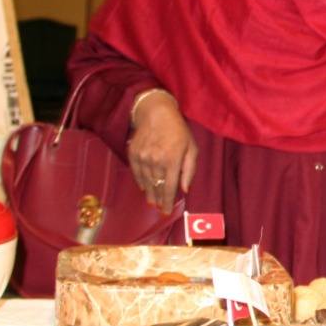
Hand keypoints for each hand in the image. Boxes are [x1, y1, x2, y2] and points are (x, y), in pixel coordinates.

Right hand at [127, 92, 197, 211]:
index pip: (169, 187)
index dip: (167, 202)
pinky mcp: (133, 154)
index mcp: (172, 160)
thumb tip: (185, 189)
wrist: (155, 113)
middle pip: (156, 187)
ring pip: (145, 182)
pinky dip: (140, 182)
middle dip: (158, 200)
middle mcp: (156, 160)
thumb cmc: (178, 130)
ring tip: (152, 201)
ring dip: (149, 193)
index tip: (165, 211)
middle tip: (159, 208)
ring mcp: (142, 157)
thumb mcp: (191, 147)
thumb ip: (189, 170)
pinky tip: (144, 188)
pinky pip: (136, 173)